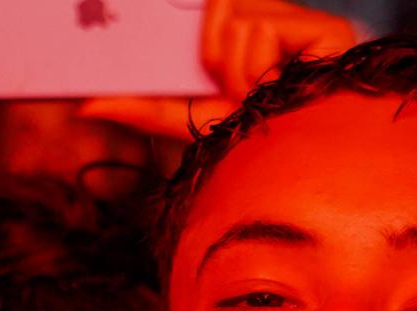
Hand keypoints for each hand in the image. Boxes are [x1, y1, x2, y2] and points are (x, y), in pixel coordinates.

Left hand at [79, 0, 354, 137]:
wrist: (301, 185)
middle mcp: (284, 25)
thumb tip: (85, 106)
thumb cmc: (252, 156)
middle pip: (221, 3)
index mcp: (255, 38)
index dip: (199, 11)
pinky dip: (255, 67)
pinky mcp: (331, 32)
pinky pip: (259, 29)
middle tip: (235, 89)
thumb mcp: (186, 125)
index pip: (218, 5)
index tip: (201, 57)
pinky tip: (277, 90)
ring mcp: (308, 25)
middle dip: (213, 53)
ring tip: (258, 97)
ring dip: (234, 68)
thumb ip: (142, 108)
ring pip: (235, 16)